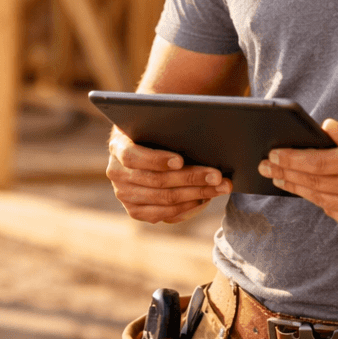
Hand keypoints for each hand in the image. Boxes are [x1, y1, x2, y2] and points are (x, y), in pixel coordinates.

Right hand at [107, 127, 231, 223]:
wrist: (145, 147)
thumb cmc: (157, 131)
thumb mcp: (156, 124)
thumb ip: (167, 127)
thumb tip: (197, 125)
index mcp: (118, 146)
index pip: (132, 156)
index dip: (156, 160)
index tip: (180, 160)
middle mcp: (116, 173)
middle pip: (156, 181)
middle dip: (191, 178)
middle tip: (217, 176)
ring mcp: (124, 195)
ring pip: (165, 200)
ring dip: (197, 194)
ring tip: (221, 187)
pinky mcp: (136, 211)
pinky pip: (165, 215)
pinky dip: (189, 207)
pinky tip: (206, 198)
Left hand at [258, 117, 337, 235]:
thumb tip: (323, 127)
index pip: (322, 163)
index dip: (294, 159)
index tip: (274, 153)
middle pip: (317, 184)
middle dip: (287, 173)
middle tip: (266, 166)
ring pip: (322, 200)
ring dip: (297, 188)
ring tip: (279, 176)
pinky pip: (334, 212)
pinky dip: (319, 199)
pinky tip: (306, 189)